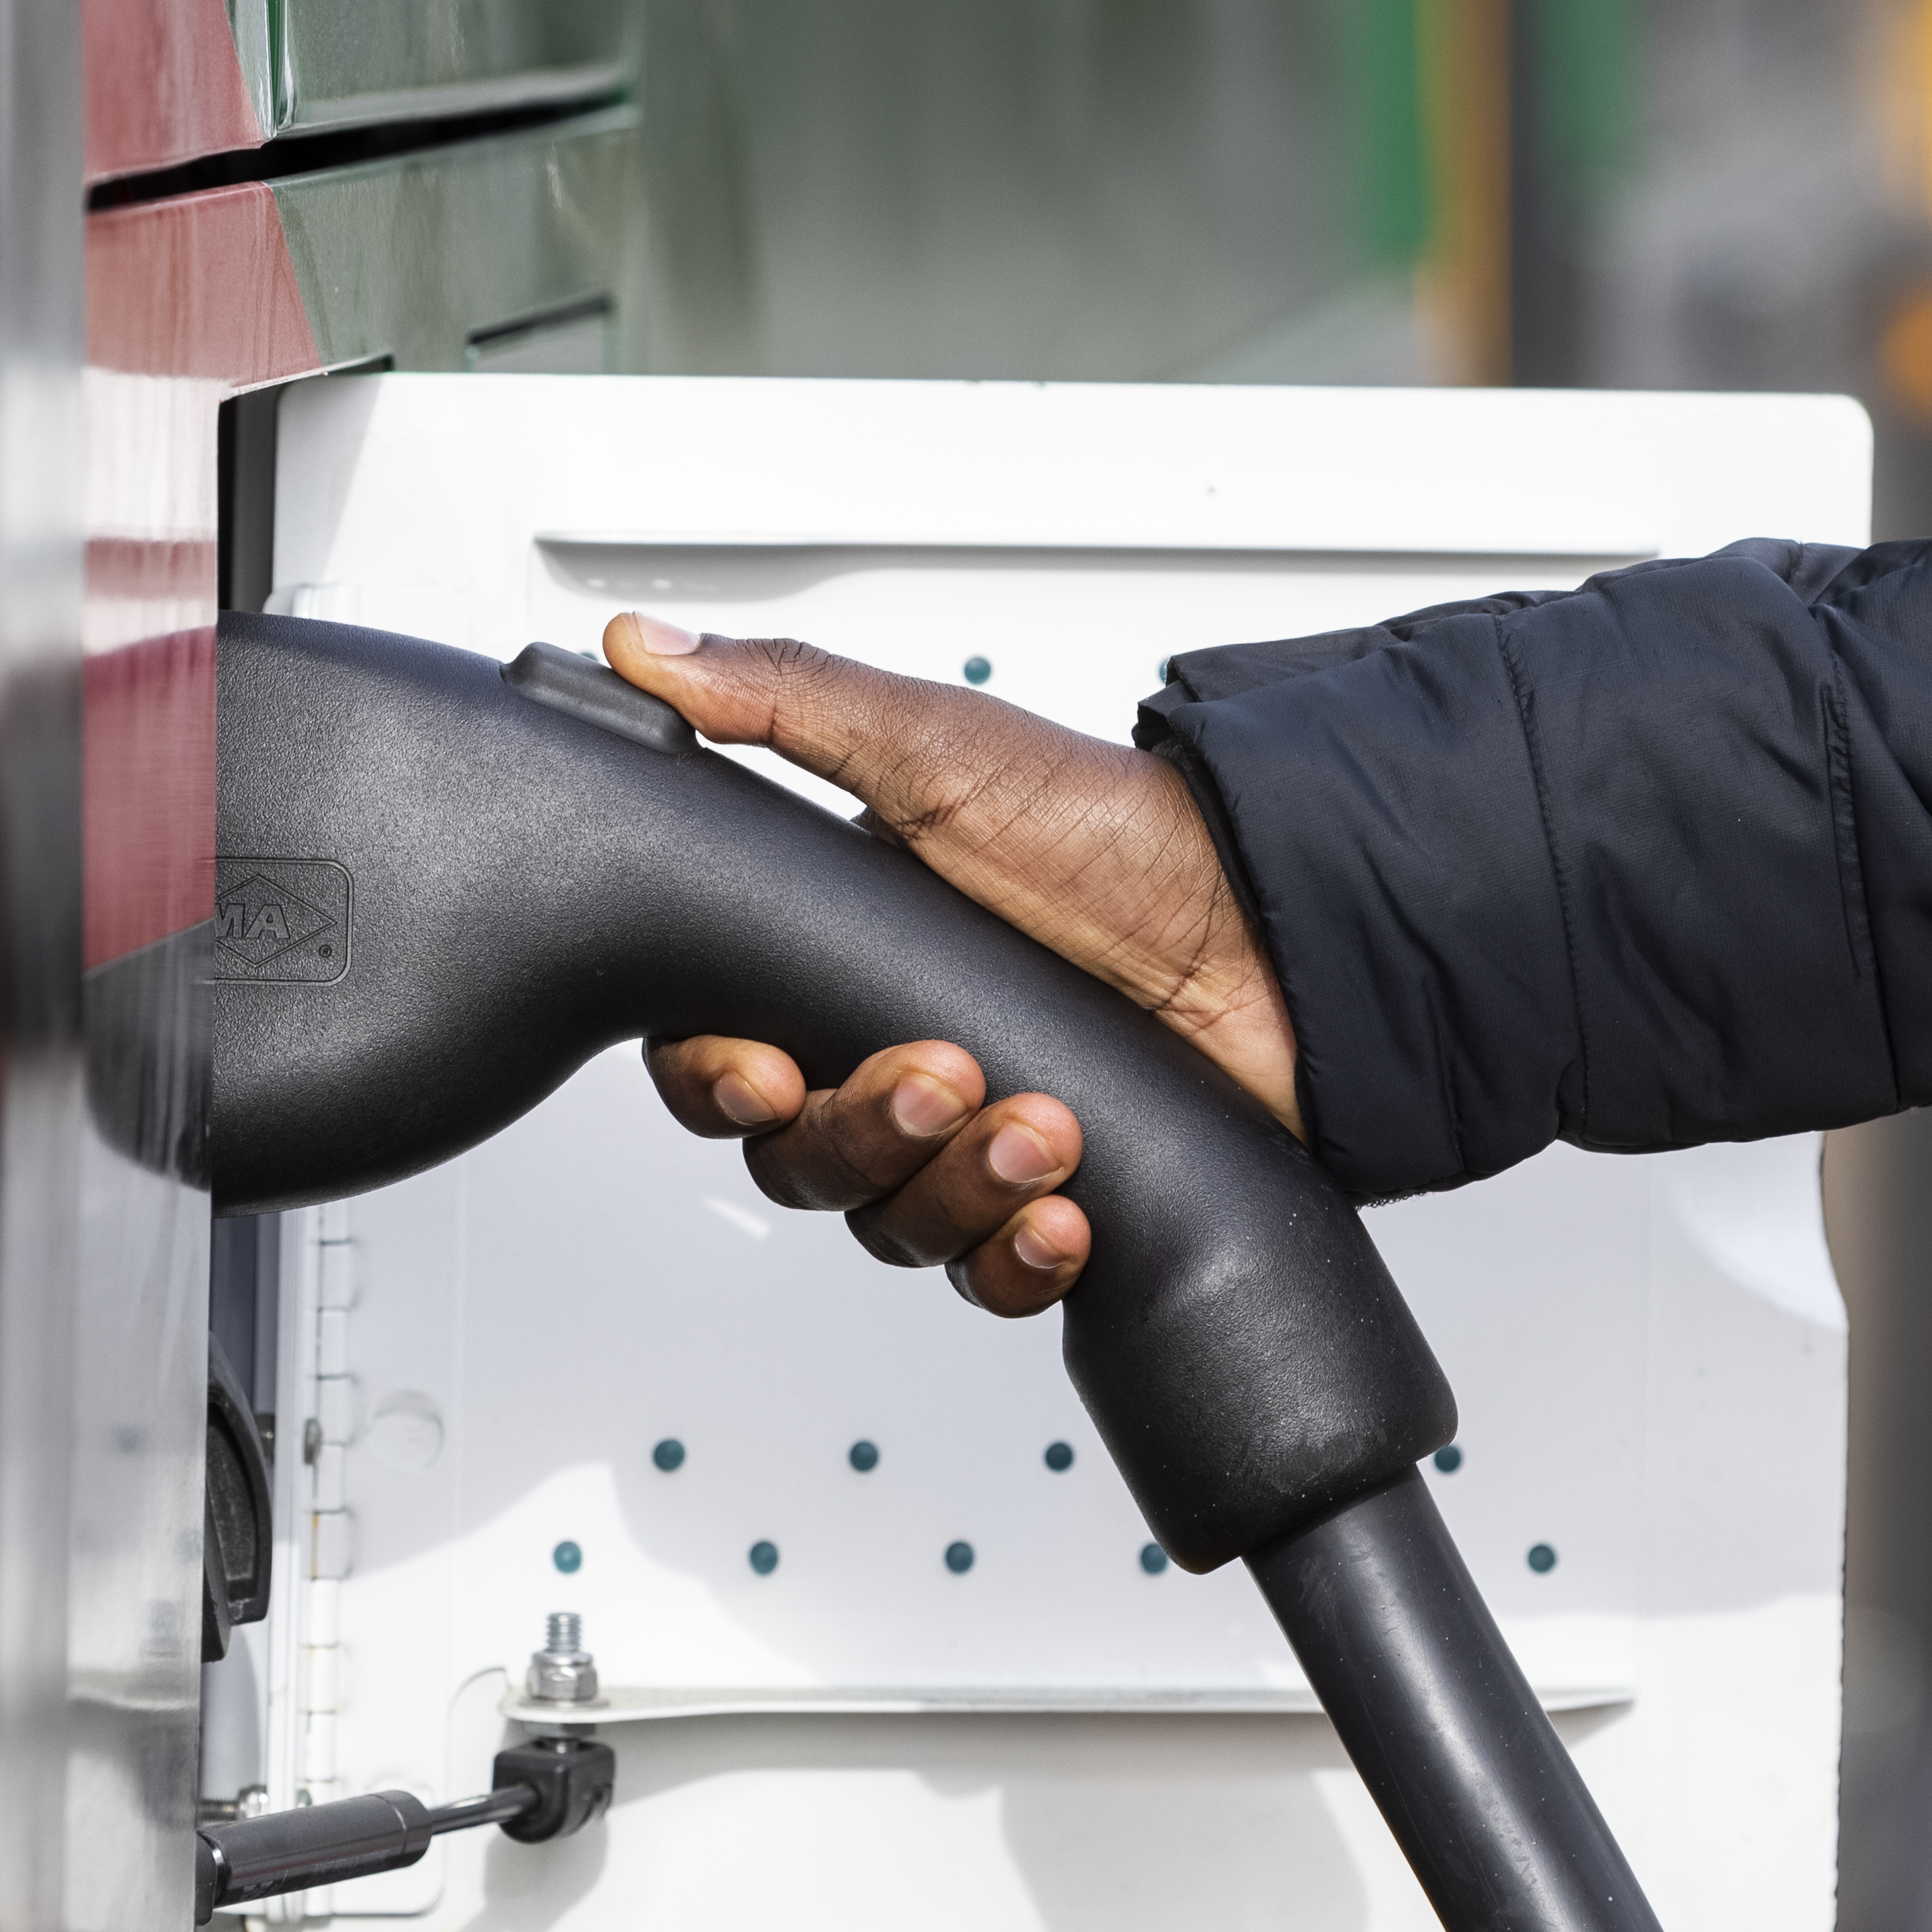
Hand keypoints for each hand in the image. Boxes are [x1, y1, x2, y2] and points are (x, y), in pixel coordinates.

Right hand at [606, 612, 1296, 1316]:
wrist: (1281, 920)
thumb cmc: (1114, 829)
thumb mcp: (931, 744)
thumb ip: (780, 700)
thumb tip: (650, 650)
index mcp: (839, 960)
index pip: (718, 1059)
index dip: (721, 1082)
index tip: (766, 1069)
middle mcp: (892, 1055)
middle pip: (799, 1159)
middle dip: (864, 1131)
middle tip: (945, 1072)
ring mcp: (970, 1137)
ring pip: (890, 1224)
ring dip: (953, 1192)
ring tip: (1039, 1129)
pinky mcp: (1050, 1200)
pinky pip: (987, 1280)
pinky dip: (1014, 1262)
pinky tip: (1061, 1215)